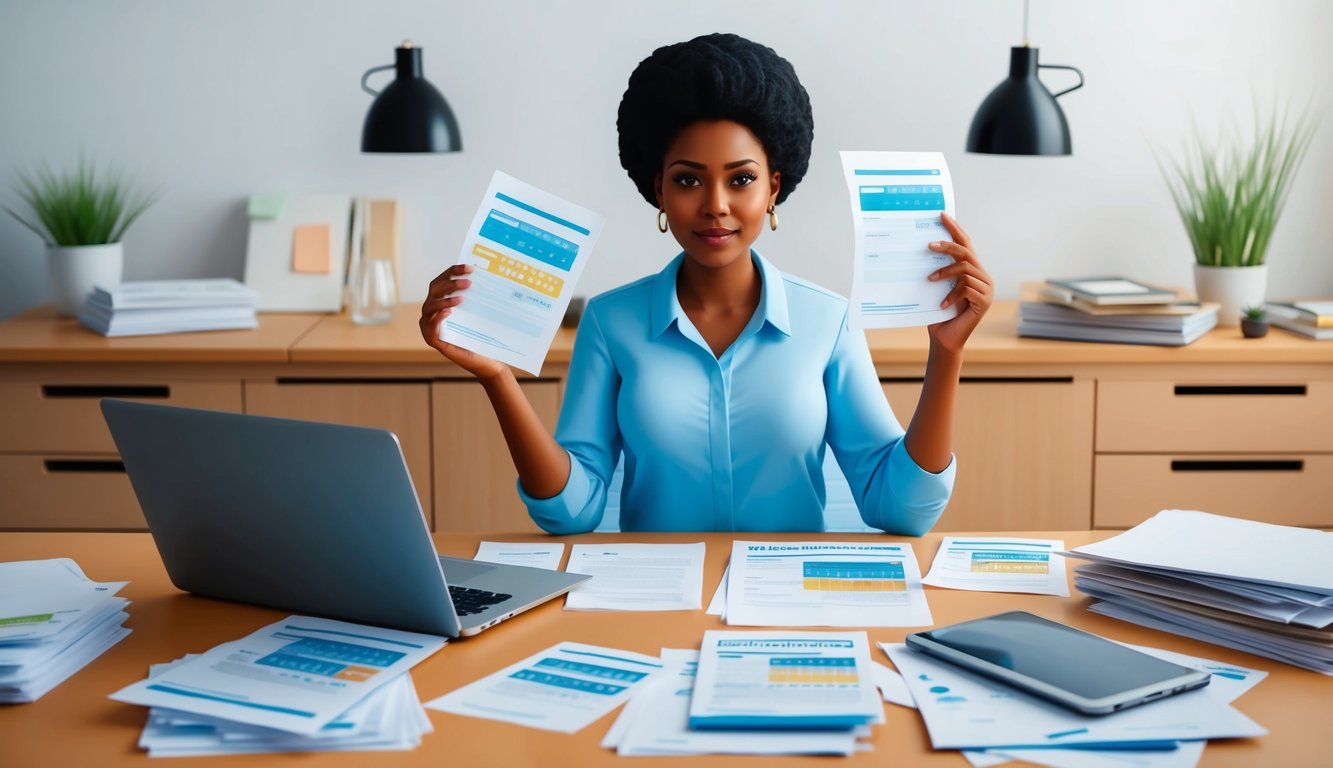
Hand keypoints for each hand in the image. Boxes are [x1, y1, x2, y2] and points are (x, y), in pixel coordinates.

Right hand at [419, 264, 509, 380]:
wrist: (486, 359)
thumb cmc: (482, 333)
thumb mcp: (478, 311)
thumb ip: (475, 295)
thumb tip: (485, 273)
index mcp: (442, 299)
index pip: (444, 279)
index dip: (454, 271)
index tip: (470, 267)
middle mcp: (432, 310)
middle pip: (435, 289)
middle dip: (450, 283)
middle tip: (468, 282)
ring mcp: (430, 325)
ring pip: (431, 306)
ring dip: (445, 299)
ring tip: (461, 298)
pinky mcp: (432, 340)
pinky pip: (431, 326)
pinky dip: (437, 317)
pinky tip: (448, 312)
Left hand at [925, 212, 992, 354]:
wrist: (945, 339)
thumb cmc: (938, 313)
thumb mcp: (937, 288)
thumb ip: (938, 269)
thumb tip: (924, 247)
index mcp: (972, 270)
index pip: (965, 244)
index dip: (954, 229)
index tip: (942, 215)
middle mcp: (983, 276)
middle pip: (966, 253)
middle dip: (947, 246)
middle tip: (928, 245)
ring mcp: (986, 289)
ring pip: (965, 270)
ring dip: (945, 273)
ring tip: (930, 280)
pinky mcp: (985, 301)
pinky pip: (966, 288)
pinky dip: (951, 295)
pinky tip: (942, 305)